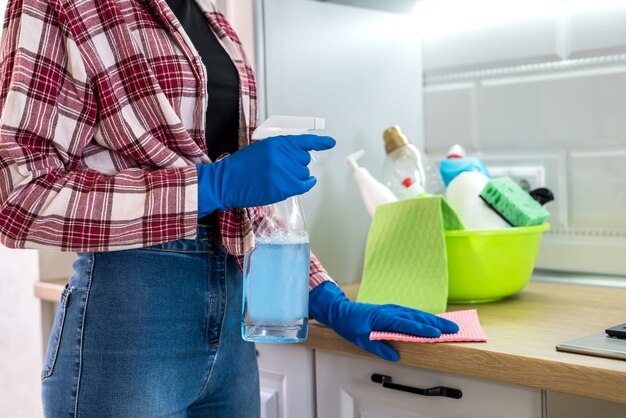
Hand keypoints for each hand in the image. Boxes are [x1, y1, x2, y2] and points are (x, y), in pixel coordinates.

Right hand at [196, 134, 334, 215]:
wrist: (226, 182)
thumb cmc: (240, 168)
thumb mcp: (261, 150)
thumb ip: (280, 150)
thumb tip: (299, 156)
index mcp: (276, 142)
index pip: (303, 141)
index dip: (320, 142)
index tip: (331, 142)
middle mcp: (282, 155)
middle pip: (304, 160)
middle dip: (296, 165)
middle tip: (280, 170)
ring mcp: (283, 172)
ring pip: (304, 174)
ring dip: (296, 177)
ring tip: (277, 178)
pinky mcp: (283, 187)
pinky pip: (304, 185)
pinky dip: (305, 185)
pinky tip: (300, 184)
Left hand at [309, 282, 458, 361]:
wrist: (341, 311)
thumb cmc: (350, 324)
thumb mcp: (361, 339)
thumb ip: (378, 347)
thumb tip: (395, 356)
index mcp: (383, 317)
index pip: (406, 324)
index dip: (422, 329)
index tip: (436, 333)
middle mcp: (391, 311)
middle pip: (417, 317)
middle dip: (436, 323)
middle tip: (453, 328)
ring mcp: (393, 309)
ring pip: (416, 314)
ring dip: (433, 319)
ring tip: (449, 326)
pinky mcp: (393, 310)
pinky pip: (411, 314)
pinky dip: (424, 317)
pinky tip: (432, 322)